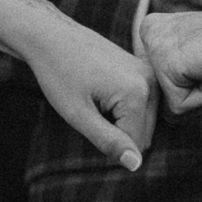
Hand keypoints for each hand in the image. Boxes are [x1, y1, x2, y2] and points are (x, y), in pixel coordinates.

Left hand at [11, 4, 157, 169]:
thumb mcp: (78, 114)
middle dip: (118, 132)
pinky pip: (142, 104)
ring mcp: (149, 73)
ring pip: (145, 121)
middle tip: (91, 111)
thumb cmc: (58, 73)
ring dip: (121, 121)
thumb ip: (109, 141)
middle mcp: (151, 82)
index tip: (87, 121)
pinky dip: (123, 108)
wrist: (50, 35)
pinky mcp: (144, 68)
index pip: (136, 144)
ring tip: (96, 100)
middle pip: (145, 134)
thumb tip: (136, 165)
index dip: (109, 144)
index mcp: (138, 93)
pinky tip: (102, 92)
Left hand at [139, 8, 201, 113]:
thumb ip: (180, 81)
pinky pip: (179, 107)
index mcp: (157, 30)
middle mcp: (148, 33)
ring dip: (200, 98)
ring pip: (170, 106)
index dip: (194, 87)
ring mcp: (153, 45)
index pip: (160, 85)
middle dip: (194, 95)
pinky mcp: (164, 61)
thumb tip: (162, 114)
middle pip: (160, 97)